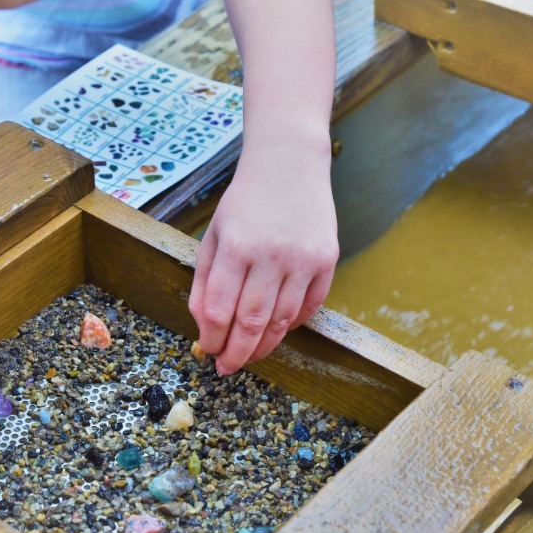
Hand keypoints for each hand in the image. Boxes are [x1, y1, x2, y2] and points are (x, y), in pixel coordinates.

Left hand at [189, 139, 337, 374]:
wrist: (288, 164)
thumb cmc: (245, 202)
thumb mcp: (214, 235)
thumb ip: (205, 281)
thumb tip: (204, 327)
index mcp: (235, 246)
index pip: (218, 309)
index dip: (212, 338)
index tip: (208, 350)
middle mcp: (270, 254)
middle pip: (251, 322)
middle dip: (237, 353)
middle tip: (228, 367)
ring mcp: (303, 258)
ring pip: (282, 321)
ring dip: (265, 345)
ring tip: (252, 355)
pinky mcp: (327, 260)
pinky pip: (310, 306)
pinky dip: (292, 324)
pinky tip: (277, 329)